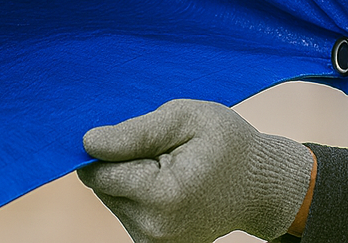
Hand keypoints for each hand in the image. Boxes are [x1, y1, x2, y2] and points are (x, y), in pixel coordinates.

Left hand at [77, 98, 313, 242]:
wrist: (259, 185)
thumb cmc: (227, 143)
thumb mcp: (187, 118)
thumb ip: (137, 131)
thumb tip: (88, 143)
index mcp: (163, 196)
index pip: (101, 173)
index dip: (110, 146)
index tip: (138, 131)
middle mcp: (153, 230)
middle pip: (105, 187)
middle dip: (123, 160)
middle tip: (165, 147)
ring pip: (114, 198)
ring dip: (131, 176)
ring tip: (170, 163)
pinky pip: (127, 210)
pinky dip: (139, 192)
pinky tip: (169, 180)